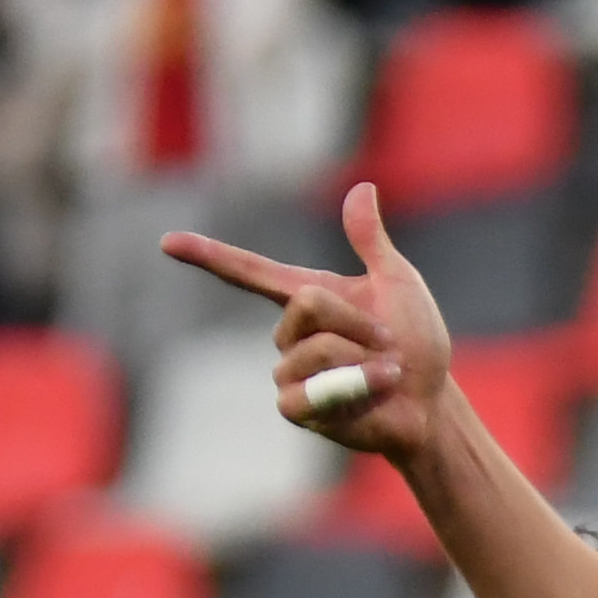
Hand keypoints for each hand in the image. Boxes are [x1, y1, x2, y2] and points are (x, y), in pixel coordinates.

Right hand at [166, 184, 464, 475]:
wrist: (430, 401)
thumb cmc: (416, 342)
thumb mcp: (397, 282)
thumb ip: (370, 240)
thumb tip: (363, 188)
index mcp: (306, 297)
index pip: (247, 272)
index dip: (207, 256)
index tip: (166, 243)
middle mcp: (290, 334)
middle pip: (305, 306)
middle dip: (357, 321)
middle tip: (388, 342)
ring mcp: (289, 373)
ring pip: (309, 349)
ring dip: (359, 358)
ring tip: (384, 372)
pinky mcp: (296, 409)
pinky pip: (302, 392)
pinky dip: (348, 388)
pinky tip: (368, 396)